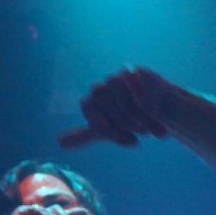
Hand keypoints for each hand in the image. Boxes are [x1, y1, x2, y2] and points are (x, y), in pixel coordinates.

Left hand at [58, 66, 179, 148]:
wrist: (156, 105)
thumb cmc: (129, 119)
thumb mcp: (107, 131)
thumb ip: (84, 136)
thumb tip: (59, 143)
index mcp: (90, 104)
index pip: (95, 119)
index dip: (114, 131)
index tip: (132, 142)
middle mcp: (99, 89)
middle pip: (107, 105)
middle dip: (127, 123)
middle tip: (143, 133)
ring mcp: (115, 78)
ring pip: (120, 95)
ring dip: (138, 114)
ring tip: (152, 127)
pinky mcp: (131, 71)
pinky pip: (133, 83)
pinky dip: (143, 99)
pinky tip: (154, 111)